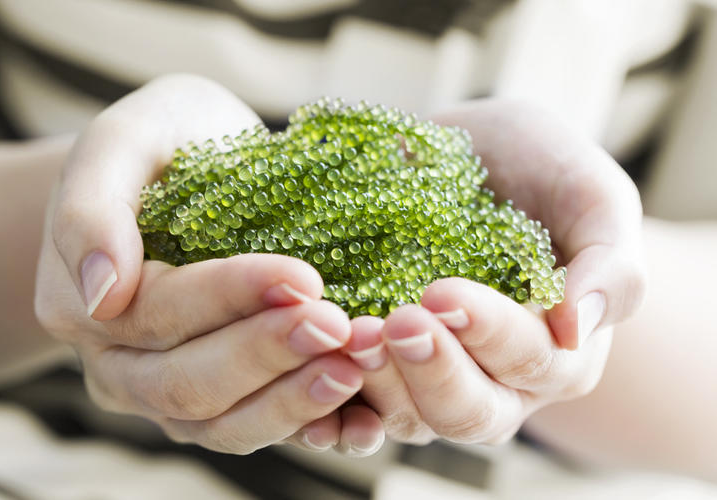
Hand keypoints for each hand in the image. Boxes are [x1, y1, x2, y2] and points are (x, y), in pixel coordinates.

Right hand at [34, 74, 367, 453]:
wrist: (180, 173)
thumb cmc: (159, 146)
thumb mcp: (124, 141)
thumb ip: (92, 208)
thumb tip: (101, 291)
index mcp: (85, 302)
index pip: (159, 312)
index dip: (230, 297)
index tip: (303, 277)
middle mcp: (120, 364)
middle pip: (186, 383)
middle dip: (264, 355)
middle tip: (334, 326)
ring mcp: (166, 393)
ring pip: (220, 424)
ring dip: (288, 403)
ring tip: (351, 372)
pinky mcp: (216, 402)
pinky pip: (253, 430)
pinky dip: (304, 425)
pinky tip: (355, 415)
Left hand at [341, 99, 645, 444]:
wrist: (477, 164)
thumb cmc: (540, 173)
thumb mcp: (588, 194)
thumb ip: (608, 259)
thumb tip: (577, 328)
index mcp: (558, 351)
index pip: (530, 361)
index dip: (487, 333)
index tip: (441, 293)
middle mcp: (500, 382)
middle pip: (468, 411)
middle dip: (430, 370)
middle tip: (394, 321)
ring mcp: (437, 380)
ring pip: (410, 418)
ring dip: (376, 384)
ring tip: (345, 335)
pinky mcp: (387, 371)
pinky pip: (360, 407)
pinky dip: (336, 400)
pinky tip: (313, 373)